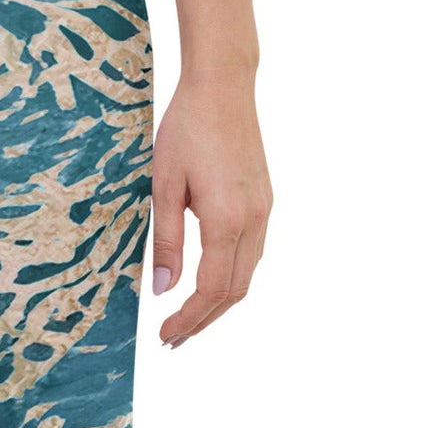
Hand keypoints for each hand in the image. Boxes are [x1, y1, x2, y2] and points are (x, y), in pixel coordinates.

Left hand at [151, 68, 272, 346]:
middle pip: (234, 291)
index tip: (164, 335)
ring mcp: (264, 210)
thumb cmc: (187, 129)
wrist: (223, 87)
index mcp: (227, 219)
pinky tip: (208, 285)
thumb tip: (164, 289)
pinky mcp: (264, 201)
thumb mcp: (164, 186)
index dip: (189, 318)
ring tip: (188, 321)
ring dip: (218, 304)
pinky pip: (251, 254)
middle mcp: (253, 219)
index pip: (211, 288)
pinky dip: (231, 280)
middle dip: (203, 321)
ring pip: (247, 275)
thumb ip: (167, 241)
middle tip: (172, 340)